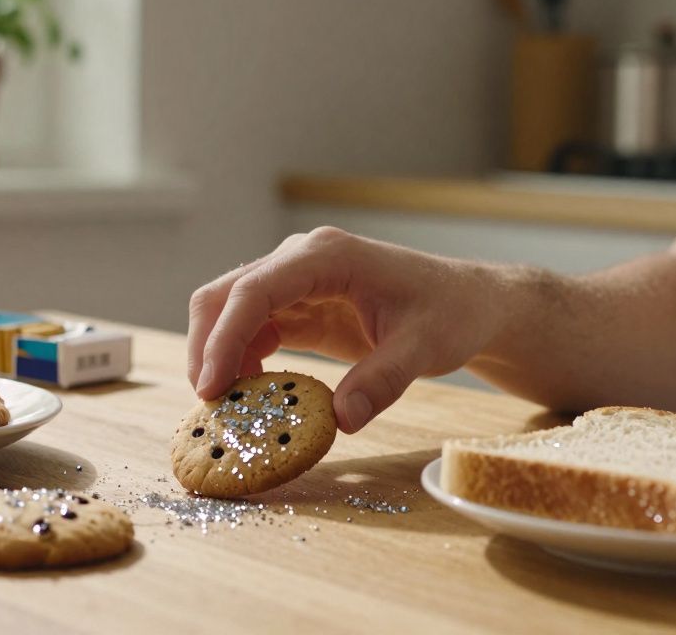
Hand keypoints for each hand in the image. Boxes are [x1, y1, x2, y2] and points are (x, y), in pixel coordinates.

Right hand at [187, 227, 502, 432]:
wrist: (467, 303)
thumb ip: (383, 380)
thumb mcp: (425, 347)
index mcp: (327, 256)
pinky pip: (254, 329)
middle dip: (207, 346)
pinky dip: (242, 360)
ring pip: (230, 311)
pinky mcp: (299, 307)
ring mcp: (296, 282)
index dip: (225, 337)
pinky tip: (251, 394)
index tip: (212, 385)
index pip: (255, 290)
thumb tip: (341, 419)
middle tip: (209, 402)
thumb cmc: (450, 313)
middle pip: (226, 295)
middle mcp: (301, 259)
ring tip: (228, 406)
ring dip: (220, 355)